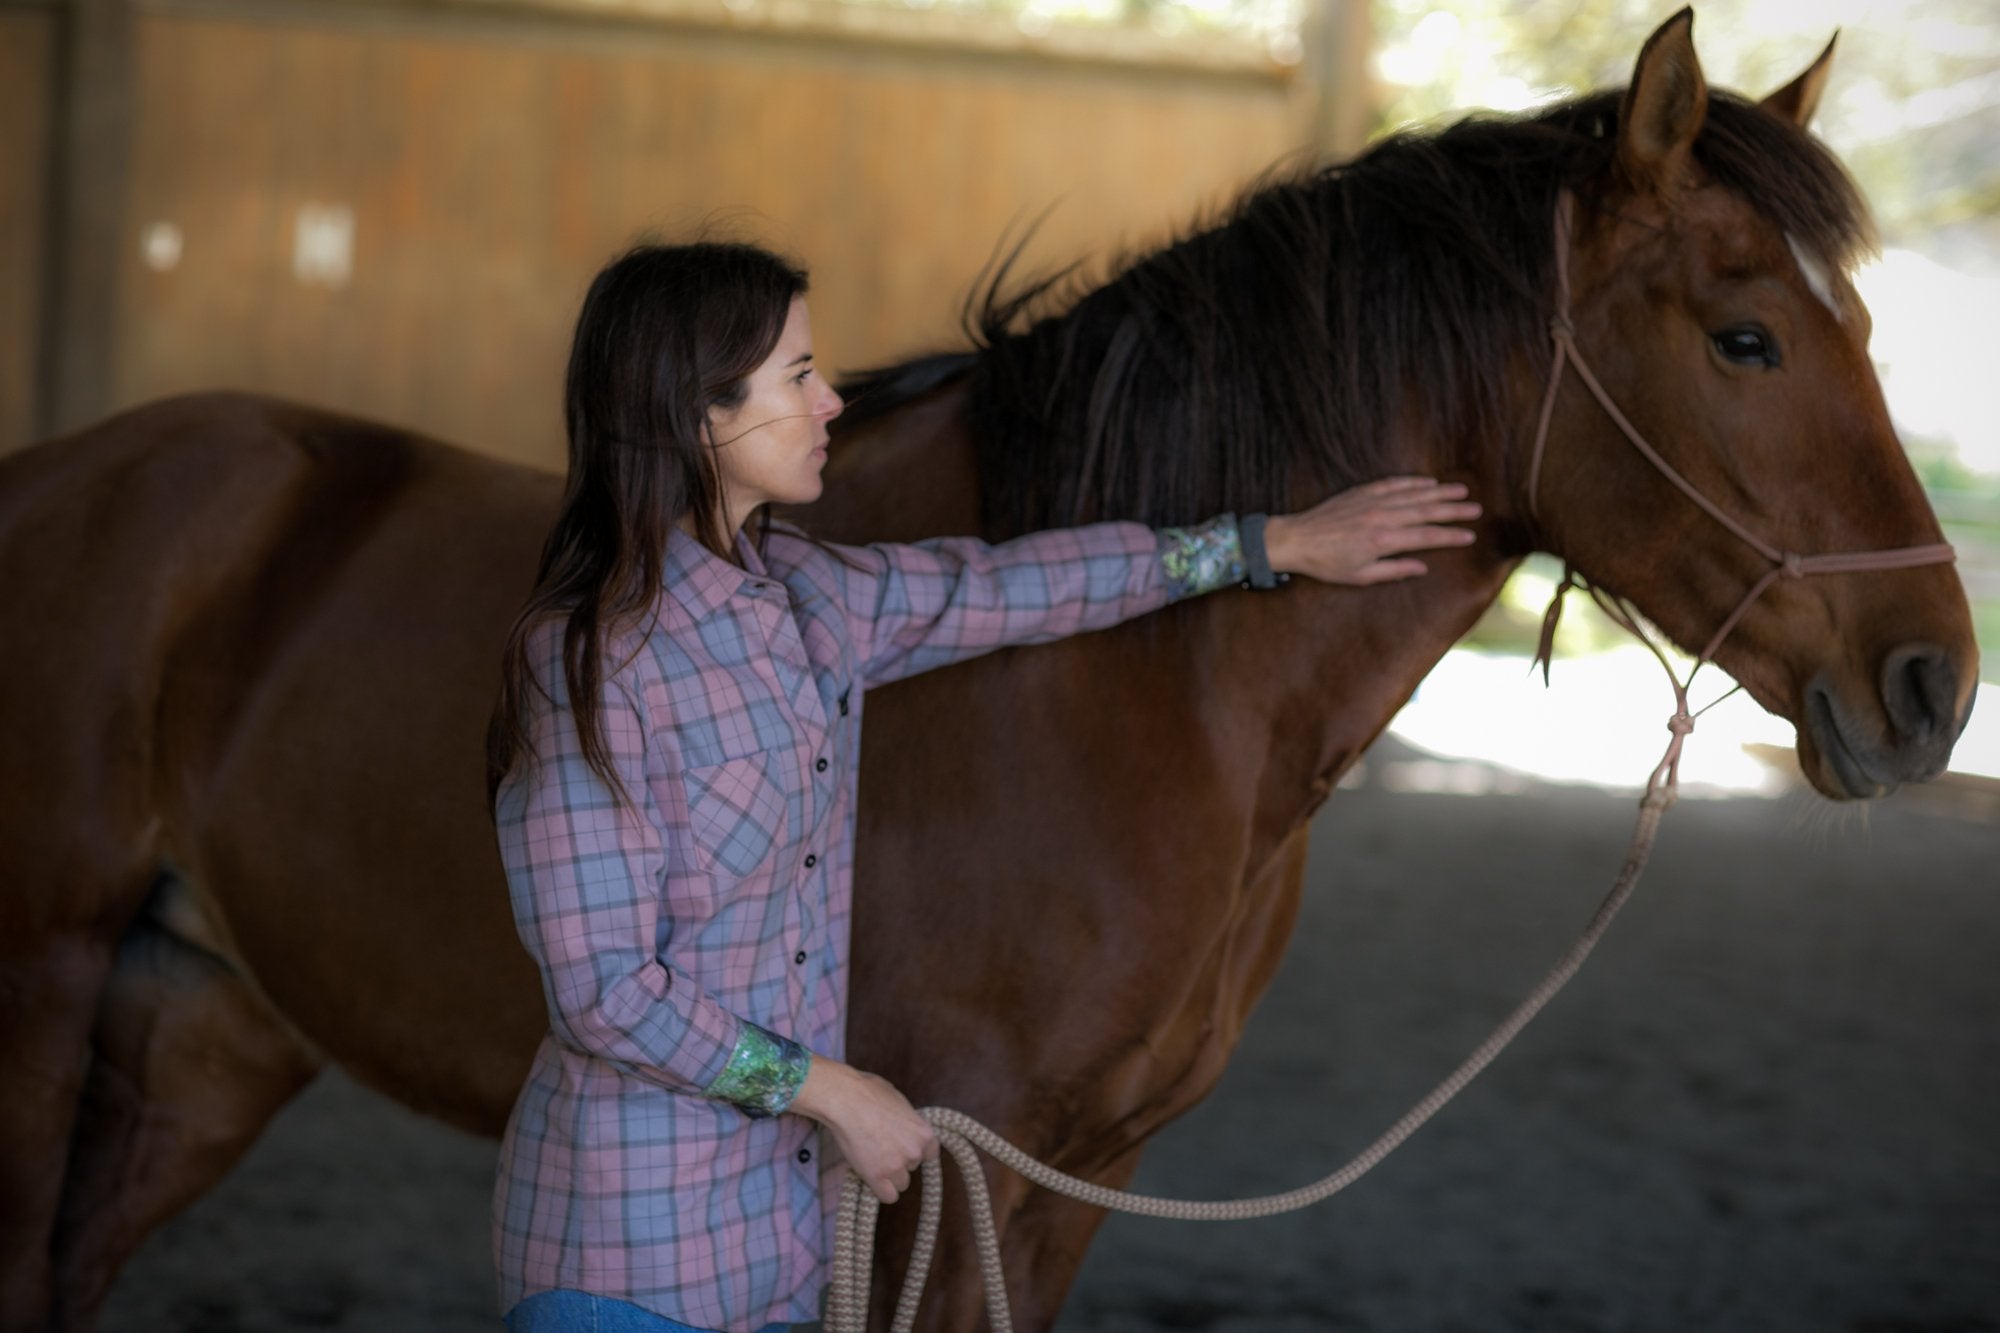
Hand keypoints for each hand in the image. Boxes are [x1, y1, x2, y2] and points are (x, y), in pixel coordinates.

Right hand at [789, 1057, 939, 1203]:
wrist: (846, 1100)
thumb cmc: (868, 1092)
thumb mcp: (900, 1102)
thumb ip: (908, 1121)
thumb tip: (904, 1126)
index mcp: (925, 1133)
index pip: (930, 1154)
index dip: (914, 1150)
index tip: (902, 1147)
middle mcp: (915, 1152)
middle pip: (912, 1167)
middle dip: (899, 1160)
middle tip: (879, 1147)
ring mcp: (897, 1166)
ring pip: (900, 1183)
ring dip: (889, 1175)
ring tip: (871, 1159)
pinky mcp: (877, 1177)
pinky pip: (888, 1196)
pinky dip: (881, 1190)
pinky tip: (871, 1179)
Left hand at [1261, 477, 1479, 584]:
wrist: (1296, 539)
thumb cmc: (1326, 563)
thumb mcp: (1360, 575)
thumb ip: (1394, 571)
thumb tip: (1422, 567)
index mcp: (1383, 540)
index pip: (1426, 537)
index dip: (1450, 536)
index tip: (1470, 536)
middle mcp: (1381, 517)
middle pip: (1426, 511)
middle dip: (1454, 510)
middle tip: (1476, 508)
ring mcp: (1372, 501)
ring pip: (1413, 494)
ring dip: (1439, 492)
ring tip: (1462, 491)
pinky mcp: (1362, 492)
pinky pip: (1393, 484)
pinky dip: (1412, 482)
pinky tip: (1428, 482)